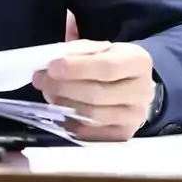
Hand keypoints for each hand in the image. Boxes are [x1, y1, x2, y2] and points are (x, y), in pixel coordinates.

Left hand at [32, 40, 154, 141]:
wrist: (133, 85)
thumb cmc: (111, 61)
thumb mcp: (100, 47)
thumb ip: (78, 49)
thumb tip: (52, 55)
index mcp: (138, 62)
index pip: (106, 67)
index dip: (76, 68)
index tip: (51, 67)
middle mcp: (142, 91)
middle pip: (97, 94)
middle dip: (63, 87)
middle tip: (40, 79)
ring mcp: (134, 117)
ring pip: (93, 116)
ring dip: (63, 104)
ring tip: (47, 93)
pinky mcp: (123, 134)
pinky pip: (91, 133)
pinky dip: (70, 122)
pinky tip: (58, 111)